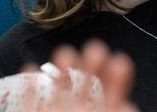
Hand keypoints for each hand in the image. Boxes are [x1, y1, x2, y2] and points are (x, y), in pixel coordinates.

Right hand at [21, 40, 138, 111]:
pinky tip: (30, 68)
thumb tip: (128, 107)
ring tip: (65, 55)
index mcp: (101, 111)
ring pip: (61, 86)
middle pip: (88, 81)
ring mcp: (59, 109)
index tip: (120, 60)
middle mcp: (80, 108)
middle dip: (92, 62)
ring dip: (64, 67)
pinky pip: (30, 100)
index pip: (112, 91)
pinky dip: (29, 84)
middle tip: (96, 49)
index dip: (117, 75)